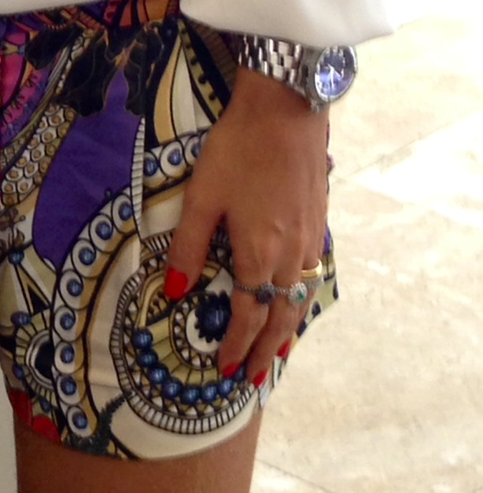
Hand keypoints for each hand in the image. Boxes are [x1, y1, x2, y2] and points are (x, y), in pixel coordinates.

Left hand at [165, 69, 330, 387]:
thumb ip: (187, 245)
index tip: (224, 370)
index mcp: (258, 254)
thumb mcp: (200, 196)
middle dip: (265, 351)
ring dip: (286, 329)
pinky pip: (310, 276)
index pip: (248, 315)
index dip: (236, 345)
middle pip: (280, 317)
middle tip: (252, 379)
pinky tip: (293, 297)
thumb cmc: (236, 152)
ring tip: (275, 352)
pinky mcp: (318, 222)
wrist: (286, 113)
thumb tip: (174, 290)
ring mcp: (309, 241)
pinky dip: (299, 298)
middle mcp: (290, 257)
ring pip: (299, 298)